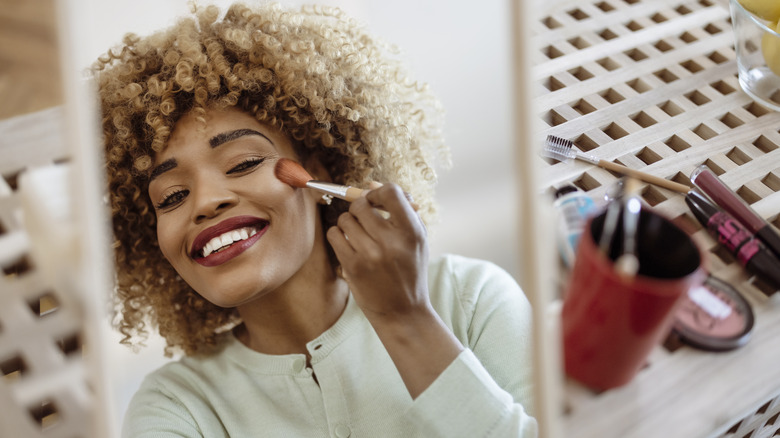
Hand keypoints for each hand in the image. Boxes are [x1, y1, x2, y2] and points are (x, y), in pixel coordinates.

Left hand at [326, 183, 428, 321]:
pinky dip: (338, 236)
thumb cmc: (410, 269)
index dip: (378, 192)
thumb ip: (399, 209)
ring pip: (345, 219)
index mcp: (412, 231)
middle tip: (364, 219)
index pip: (390, 192)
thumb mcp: (415, 239)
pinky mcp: (353, 267)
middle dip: (360, 208)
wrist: (404, 311)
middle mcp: (391, 241)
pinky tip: (349, 244)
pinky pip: (335, 235)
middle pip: (361, 204)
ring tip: (358, 235)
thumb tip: (370, 184)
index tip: (375, 201)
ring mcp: (370, 254)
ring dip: (348, 223)